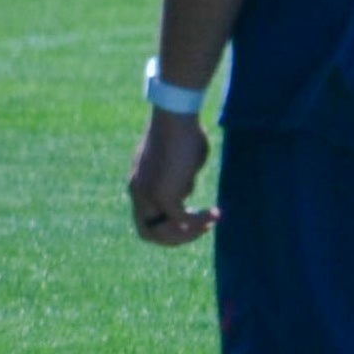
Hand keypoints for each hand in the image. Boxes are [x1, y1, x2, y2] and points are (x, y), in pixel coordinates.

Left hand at [128, 111, 214, 246]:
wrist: (176, 115)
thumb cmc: (182, 130)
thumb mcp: (179, 159)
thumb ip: (179, 178)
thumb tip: (186, 185)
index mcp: (138, 184)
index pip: (145, 218)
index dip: (166, 226)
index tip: (189, 217)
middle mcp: (138, 192)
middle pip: (148, 233)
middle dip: (175, 238)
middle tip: (200, 229)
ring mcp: (148, 196)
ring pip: (163, 233)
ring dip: (189, 234)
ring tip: (211, 221)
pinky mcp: (164, 196)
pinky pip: (182, 221)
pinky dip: (200, 222)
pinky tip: (215, 214)